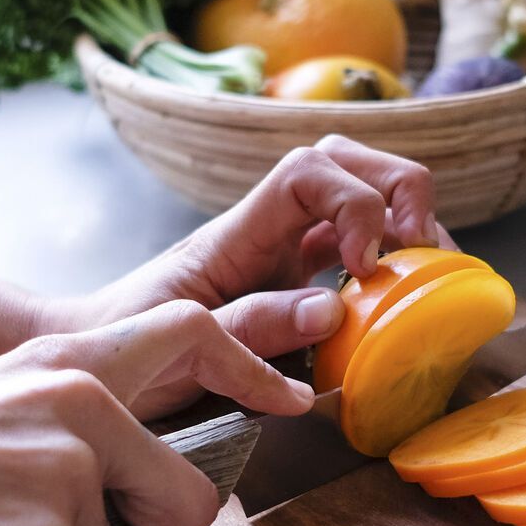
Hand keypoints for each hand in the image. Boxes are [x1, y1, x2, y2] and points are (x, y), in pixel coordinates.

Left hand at [57, 136, 449, 412]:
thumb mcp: (180, 344)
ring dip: (405, 222)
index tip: (366, 264)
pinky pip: (354, 255)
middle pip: (345, 160)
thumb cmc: (124, 349)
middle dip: (398, 188)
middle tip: (422, 250)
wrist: (95, 365)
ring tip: (430, 274)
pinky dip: (391, 265)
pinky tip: (405, 303)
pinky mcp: (295, 289)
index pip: (307, 170)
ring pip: (360, 198)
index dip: (354, 201)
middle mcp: (267, 233)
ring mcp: (284, 257)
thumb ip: (252, 327)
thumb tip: (330, 307)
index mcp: (237, 233)